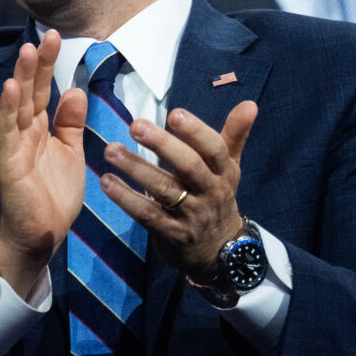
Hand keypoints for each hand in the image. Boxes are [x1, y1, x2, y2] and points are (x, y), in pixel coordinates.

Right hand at [0, 30, 87, 298]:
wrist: (41, 235)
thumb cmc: (52, 196)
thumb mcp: (69, 153)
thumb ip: (69, 123)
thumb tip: (74, 90)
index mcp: (39, 129)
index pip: (43, 89)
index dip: (48, 64)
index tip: (56, 36)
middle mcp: (23, 132)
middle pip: (29, 90)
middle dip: (37, 63)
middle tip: (48, 35)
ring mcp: (13, 145)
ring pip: (16, 105)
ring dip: (20, 78)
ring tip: (26, 52)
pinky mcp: (7, 162)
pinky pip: (6, 131)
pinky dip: (7, 109)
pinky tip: (11, 88)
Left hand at [98, 102, 258, 276]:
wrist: (219, 253)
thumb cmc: (217, 197)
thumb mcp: (229, 168)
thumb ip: (234, 135)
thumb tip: (250, 103)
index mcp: (224, 172)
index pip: (214, 149)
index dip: (196, 131)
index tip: (174, 113)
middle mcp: (210, 192)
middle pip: (189, 167)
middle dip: (163, 145)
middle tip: (136, 126)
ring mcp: (191, 215)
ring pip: (164, 190)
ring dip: (136, 169)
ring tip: (111, 151)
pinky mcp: (171, 234)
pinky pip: (147, 215)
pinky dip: (125, 198)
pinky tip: (106, 182)